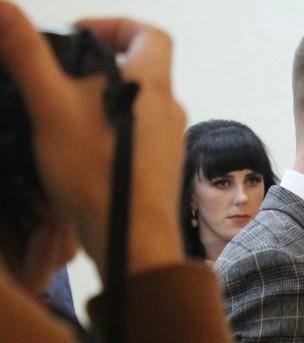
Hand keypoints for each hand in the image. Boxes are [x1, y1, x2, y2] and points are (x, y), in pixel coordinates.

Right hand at [0, 4, 185, 276]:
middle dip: (99, 68)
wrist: (132, 243)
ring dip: (102, 103)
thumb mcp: (50, 106)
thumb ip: (26, 54)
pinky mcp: (163, 172)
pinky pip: (139, 138)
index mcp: (153, 85)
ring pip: (138, 107)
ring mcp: (171, 144)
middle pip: (142, 70)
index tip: (79, 37)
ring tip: (63, 116)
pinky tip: (80, 153)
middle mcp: (171, 111)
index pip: (151, 34)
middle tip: (59, 79)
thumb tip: (0, 7)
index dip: (116, 25)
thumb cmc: (96, 174)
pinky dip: (111, 134)